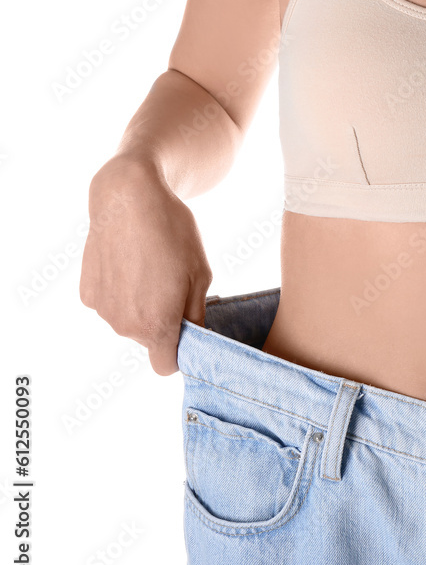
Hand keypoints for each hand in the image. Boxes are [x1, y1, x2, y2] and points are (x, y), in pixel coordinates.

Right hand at [79, 157, 213, 375]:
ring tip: (151, 269)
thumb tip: (195, 338)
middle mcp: (124, 325)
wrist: (129, 198)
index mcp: (156, 325)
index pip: (165, 366)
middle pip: (149, 341)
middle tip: (173, 285)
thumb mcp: (200, 275)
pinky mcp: (87, 292)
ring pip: (129, 323)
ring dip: (141, 307)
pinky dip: (121, 293)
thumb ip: (196, 315)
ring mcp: (102, 310)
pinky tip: (129, 264)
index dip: (179, 354)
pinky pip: (111, 305)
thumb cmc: (173, 234)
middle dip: (163, 323)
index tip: (188, 333)